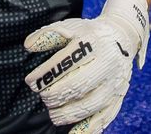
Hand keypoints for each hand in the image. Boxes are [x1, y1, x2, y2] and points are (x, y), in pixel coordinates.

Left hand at [24, 0, 148, 133]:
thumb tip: (28, 46)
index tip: (30, 82)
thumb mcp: (70, 27)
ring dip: (69, 113)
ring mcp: (115, 81)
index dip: (46, 74)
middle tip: (43, 97)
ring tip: (53, 114)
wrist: (122, 38)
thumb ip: (48, 35)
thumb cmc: (89, 34)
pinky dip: (89, 128)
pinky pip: (106, 116)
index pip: (67, 61)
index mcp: (93, 41)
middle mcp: (108, 62)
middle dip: (56, 95)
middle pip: (81, 84)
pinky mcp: (119, 96)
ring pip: (93, 104)